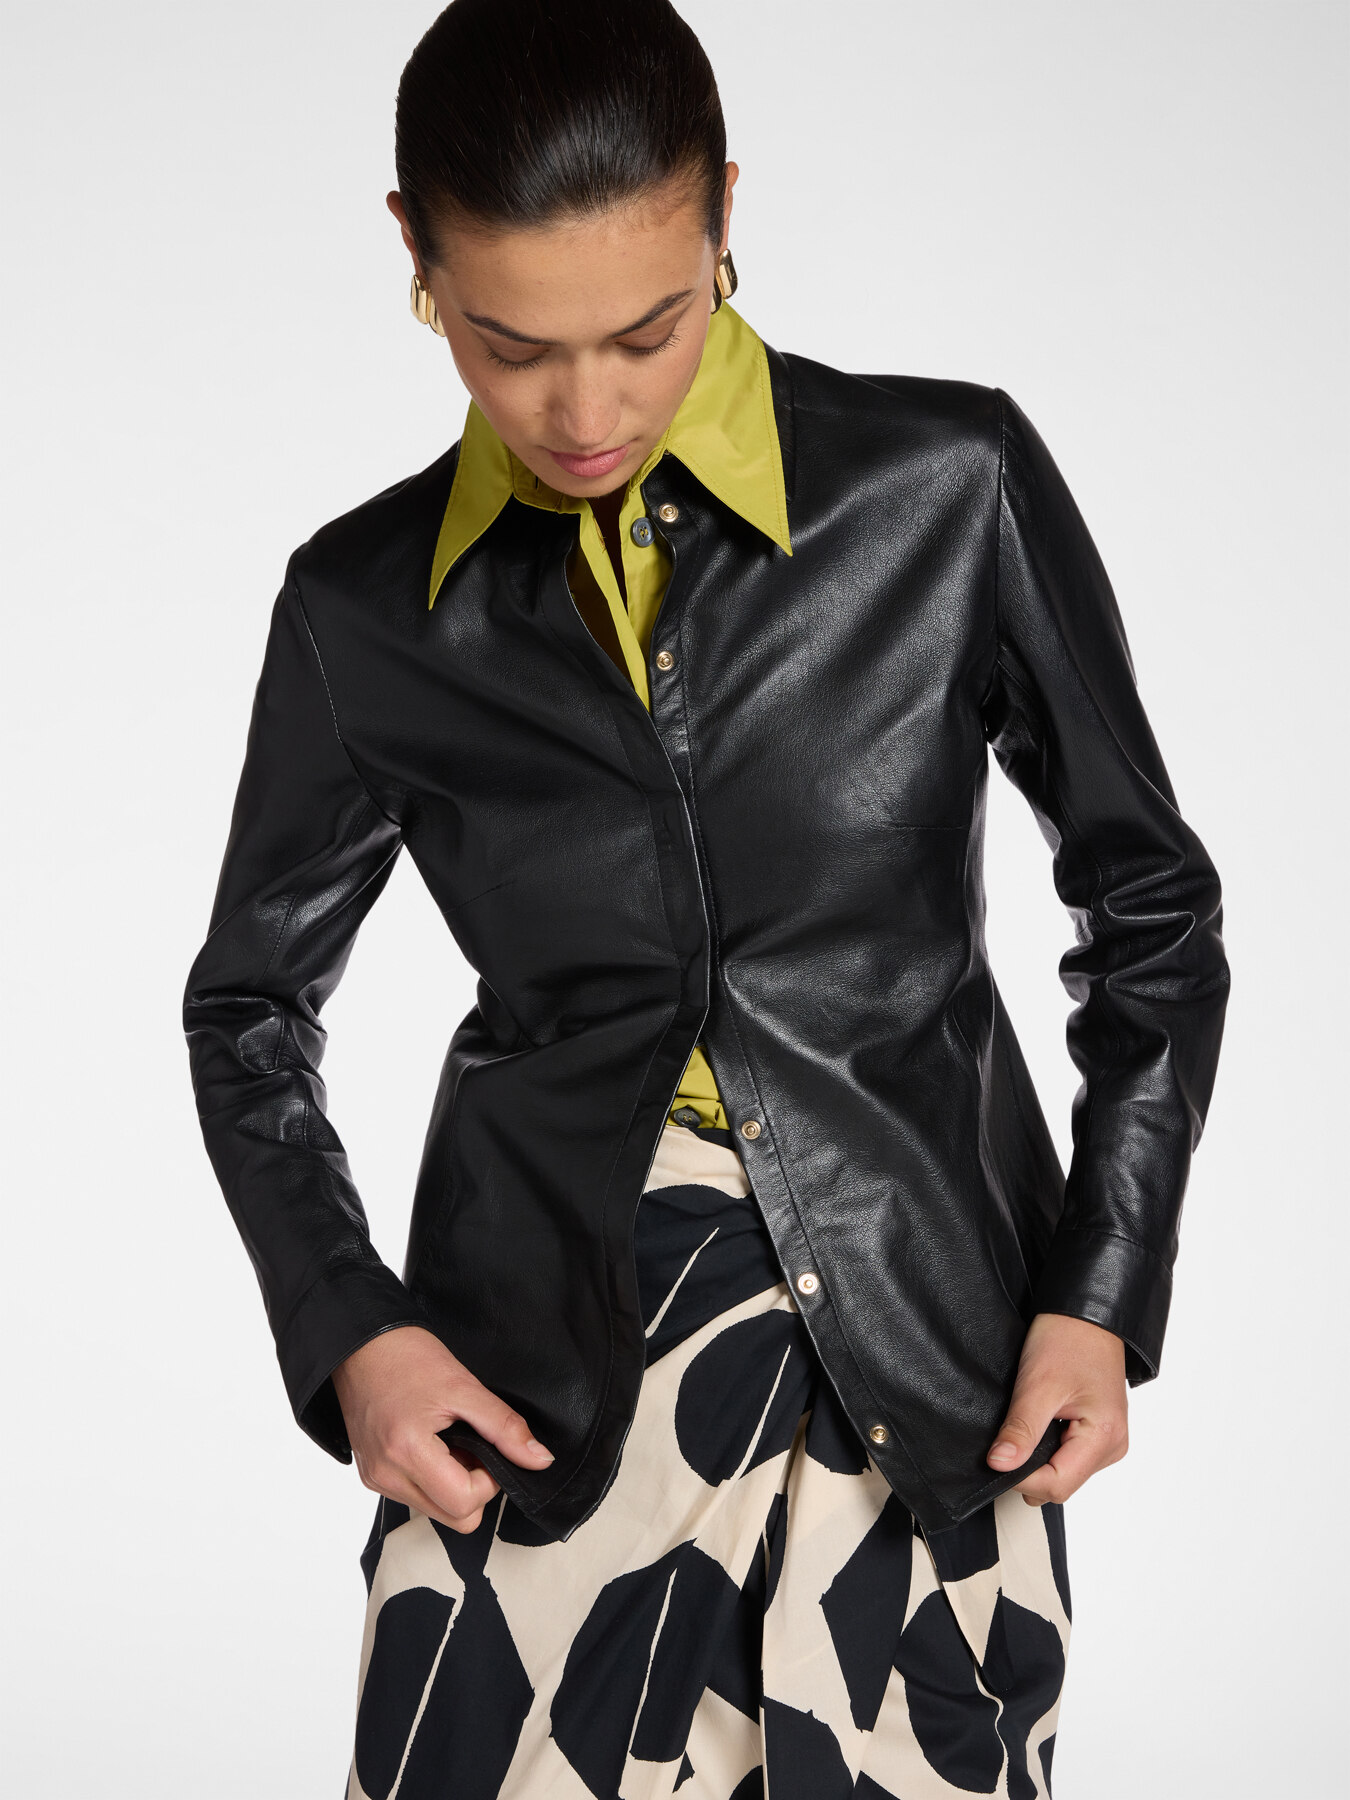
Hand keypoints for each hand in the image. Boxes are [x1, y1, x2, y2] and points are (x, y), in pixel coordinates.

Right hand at [331, 1325, 554, 1533]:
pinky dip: (433, 1479)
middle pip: (453, 1519)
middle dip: (475, 1488)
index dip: (490, 1480)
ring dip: (453, 1484)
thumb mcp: (465, 1386)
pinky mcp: (372, 1475)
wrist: (361, 1342)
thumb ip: (505, 1428)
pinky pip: (415, 1497)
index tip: (487, 1446)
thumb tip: (540, 1460)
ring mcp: (376, 1478)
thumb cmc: (407, 1356)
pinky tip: (431, 1444)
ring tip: (449, 1440)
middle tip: (472, 1445)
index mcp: (407, 1452)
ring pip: (435, 1511)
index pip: (465, 1504)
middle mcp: (386, 1475)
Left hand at [986, 1312, 1128, 1504]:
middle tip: (1007, 1440)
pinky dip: (1047, 1447)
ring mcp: (1107, 1440)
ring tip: (1025, 1425)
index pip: (1057, 1485)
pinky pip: (1068, 1456)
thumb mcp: (1038, 1385)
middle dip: (1029, 1470)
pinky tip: (1037, 1425)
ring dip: (1038, 1458)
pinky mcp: (1098, 1432)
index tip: (997, 1459)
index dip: (1022, 1479)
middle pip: (1061, 1483)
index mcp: (1105, 1438)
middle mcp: (1112, 1446)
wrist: (1085, 1313)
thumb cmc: (1069, 1339)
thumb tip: (999, 1465)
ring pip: (1063, 1472)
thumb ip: (1020, 1430)